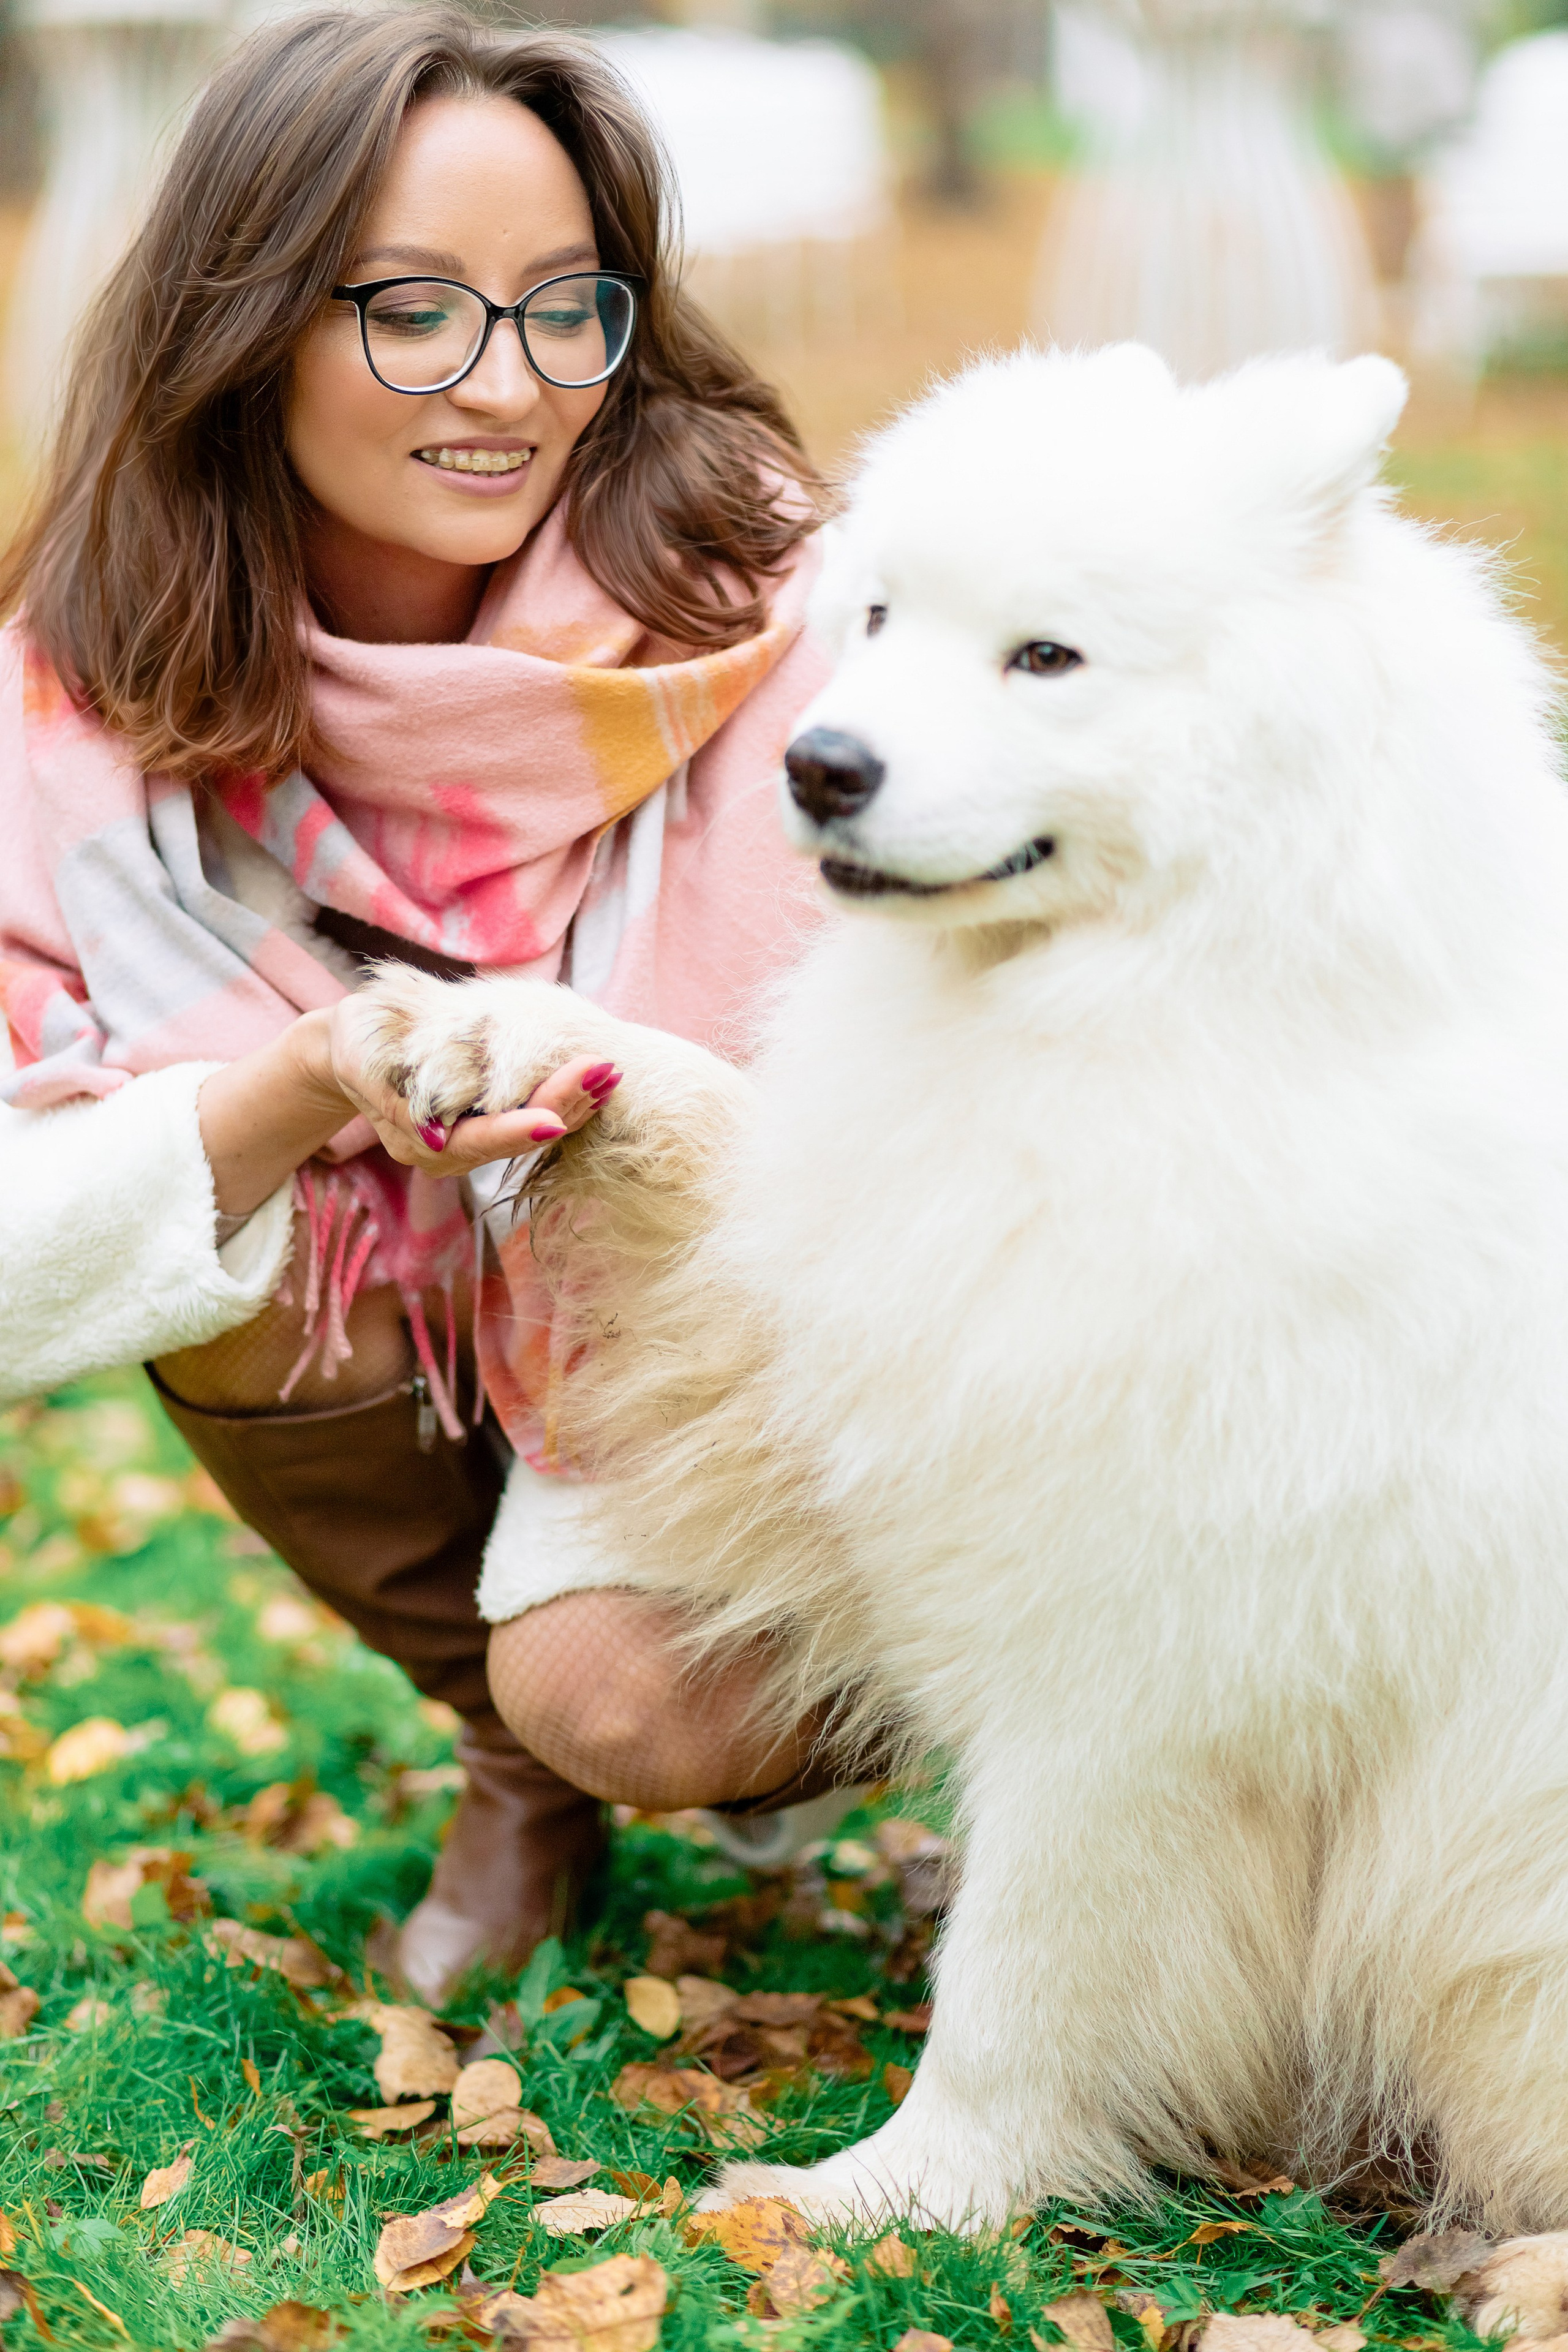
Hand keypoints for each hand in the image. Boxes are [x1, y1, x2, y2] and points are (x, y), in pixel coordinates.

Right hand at [313, 998, 620, 1175]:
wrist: (351, 1044)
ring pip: (532, 1129)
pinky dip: (564, 1095)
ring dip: (574, 1102)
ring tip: (610, 1073)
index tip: (555, 1118)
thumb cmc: (355, 1044)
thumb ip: (395, 1103)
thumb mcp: (361, 1063)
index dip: (517, 1130)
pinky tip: (595, 1079)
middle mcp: (453, 1153)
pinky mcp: (487, 1119)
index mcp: (421, 1145)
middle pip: (516, 1136)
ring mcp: (473, 1139)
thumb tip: (434, 1140)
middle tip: (602, 1072)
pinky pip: (532, 1114)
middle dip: (562, 1105)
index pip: (479, 1141)